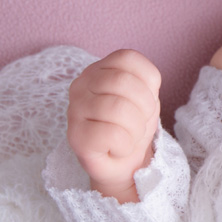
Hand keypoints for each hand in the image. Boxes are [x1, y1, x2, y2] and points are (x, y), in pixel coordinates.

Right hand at [67, 49, 161, 202]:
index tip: (144, 101)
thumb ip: (145, 80)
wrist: (125, 162)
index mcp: (99, 69)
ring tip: (129, 136)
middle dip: (144, 106)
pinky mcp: (75, 137)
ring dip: (136, 128)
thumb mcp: (146, 95)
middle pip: (122, 82)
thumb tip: (145, 82)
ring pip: (118, 108)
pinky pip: (111, 134)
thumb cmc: (133, 124)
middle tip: (139, 122)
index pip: (127, 58)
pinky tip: (118, 148)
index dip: (146, 82)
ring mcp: (74, 110)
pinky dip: (125, 144)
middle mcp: (81, 84)